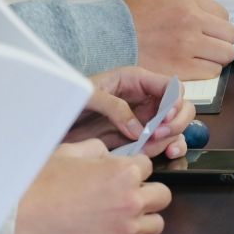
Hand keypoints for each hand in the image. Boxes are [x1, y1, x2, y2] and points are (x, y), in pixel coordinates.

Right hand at [10, 143, 172, 233]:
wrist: (19, 222)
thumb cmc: (39, 186)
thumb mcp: (68, 153)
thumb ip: (97, 150)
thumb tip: (108, 155)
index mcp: (123, 172)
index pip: (148, 167)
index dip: (131, 171)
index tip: (119, 178)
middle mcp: (133, 200)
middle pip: (162, 196)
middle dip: (145, 194)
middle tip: (123, 199)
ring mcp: (128, 230)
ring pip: (156, 224)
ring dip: (140, 220)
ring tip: (115, 219)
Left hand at [73, 66, 195, 157]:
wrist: (53, 120)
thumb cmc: (69, 99)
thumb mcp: (89, 96)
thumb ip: (114, 108)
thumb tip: (137, 129)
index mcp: (136, 80)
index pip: (170, 86)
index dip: (175, 101)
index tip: (166, 117)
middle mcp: (145, 99)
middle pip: (180, 107)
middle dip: (176, 122)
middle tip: (159, 135)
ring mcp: (144, 119)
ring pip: (175, 127)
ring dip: (173, 138)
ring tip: (157, 147)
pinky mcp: (138, 137)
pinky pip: (162, 143)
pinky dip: (168, 148)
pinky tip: (165, 154)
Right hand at [123, 0, 233, 79]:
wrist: (108, 37)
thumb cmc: (133, 20)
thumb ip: (191, 7)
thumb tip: (214, 23)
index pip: (223, 15)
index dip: (215, 26)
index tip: (205, 33)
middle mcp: (191, 18)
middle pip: (230, 35)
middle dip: (221, 42)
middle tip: (206, 47)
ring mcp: (188, 43)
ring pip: (226, 54)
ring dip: (216, 58)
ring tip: (199, 58)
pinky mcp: (182, 66)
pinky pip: (212, 71)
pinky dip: (205, 71)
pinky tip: (191, 67)